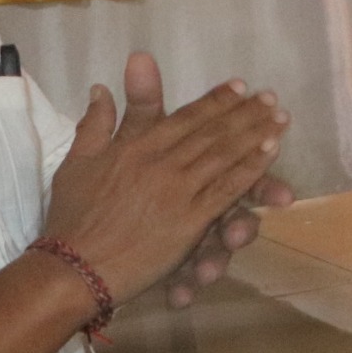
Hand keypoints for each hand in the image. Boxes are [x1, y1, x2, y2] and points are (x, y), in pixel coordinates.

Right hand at [40, 52, 288, 303]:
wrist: (73, 266)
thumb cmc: (72, 219)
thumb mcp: (77, 162)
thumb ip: (95, 124)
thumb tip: (101, 87)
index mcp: (136, 147)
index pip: (185, 117)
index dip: (215, 100)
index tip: (240, 86)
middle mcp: (162, 162)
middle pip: (212, 131)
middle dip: (244, 112)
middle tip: (270, 98)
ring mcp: (179, 190)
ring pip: (225, 155)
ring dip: (255, 133)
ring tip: (279, 120)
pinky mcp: (191, 220)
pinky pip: (227, 189)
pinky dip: (251, 169)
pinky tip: (270, 154)